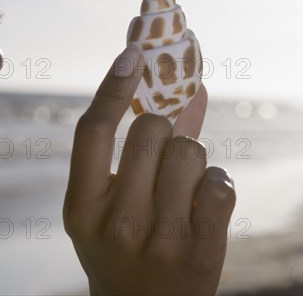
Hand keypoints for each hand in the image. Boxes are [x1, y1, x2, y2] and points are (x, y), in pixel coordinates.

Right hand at [64, 48, 235, 295]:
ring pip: (191, 151)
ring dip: (192, 160)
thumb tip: (190, 89)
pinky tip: (203, 207)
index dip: (113, 86)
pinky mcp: (201, 248)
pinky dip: (217, 185)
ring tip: (181, 190)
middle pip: (152, 129)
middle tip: (162, 156)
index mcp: (82, 207)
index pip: (92, 131)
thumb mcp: (113, 204)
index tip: (134, 54)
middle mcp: (116, 221)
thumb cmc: (126, 248)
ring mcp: (159, 237)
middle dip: (165, 131)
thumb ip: (140, 147)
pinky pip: (220, 181)